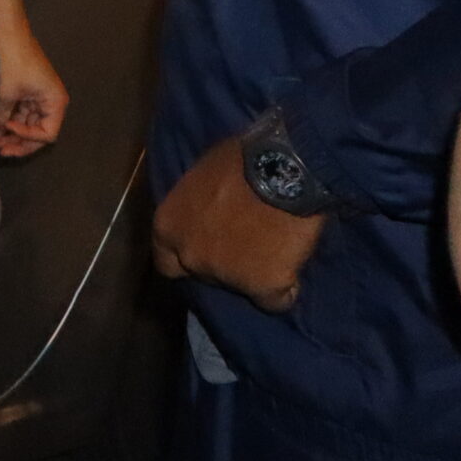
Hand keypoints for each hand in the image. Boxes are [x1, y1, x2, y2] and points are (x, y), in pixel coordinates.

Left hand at [0, 29, 67, 157]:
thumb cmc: (13, 61)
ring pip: (28, 124)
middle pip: (39, 132)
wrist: (8, 33)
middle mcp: (51, 102)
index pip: (48, 134)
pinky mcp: (27, 92)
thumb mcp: (7, 93)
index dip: (28, 137)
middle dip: (20, 141)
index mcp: (55, 102)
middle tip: (1, 149)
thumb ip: (3, 116)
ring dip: (13, 133)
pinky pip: (21, 113)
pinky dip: (9, 120)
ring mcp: (38, 97)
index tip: (8, 128)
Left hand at [154, 134, 327, 312]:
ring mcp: (225, 275)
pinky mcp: (263, 286)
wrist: (284, 169)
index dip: (187, 257)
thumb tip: (208, 209)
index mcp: (168, 226)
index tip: (207, 248)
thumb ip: (197, 203)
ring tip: (274, 249)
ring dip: (254, 273)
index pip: (167, 261)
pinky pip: (275, 300)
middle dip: (222, 264)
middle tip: (246, 246)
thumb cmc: (241, 159)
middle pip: (204, 274)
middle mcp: (190, 256)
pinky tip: (293, 271)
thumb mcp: (201, 176)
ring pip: (240, 287)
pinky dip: (285, 290)